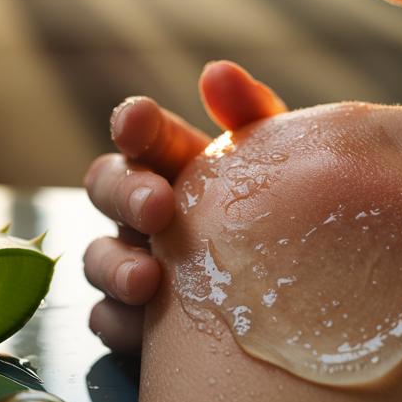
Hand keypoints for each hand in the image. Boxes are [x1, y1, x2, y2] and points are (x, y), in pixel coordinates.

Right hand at [83, 61, 287, 352]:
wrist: (305, 306)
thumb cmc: (288, 219)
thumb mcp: (282, 166)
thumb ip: (252, 116)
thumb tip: (217, 72)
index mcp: (177, 163)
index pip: (143, 134)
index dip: (133, 123)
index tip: (136, 121)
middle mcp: (146, 210)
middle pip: (106, 187)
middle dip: (125, 193)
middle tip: (157, 207)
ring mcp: (133, 265)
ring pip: (97, 256)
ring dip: (115, 264)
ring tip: (147, 280)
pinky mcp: (135, 323)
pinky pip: (106, 319)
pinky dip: (119, 321)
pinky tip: (142, 330)